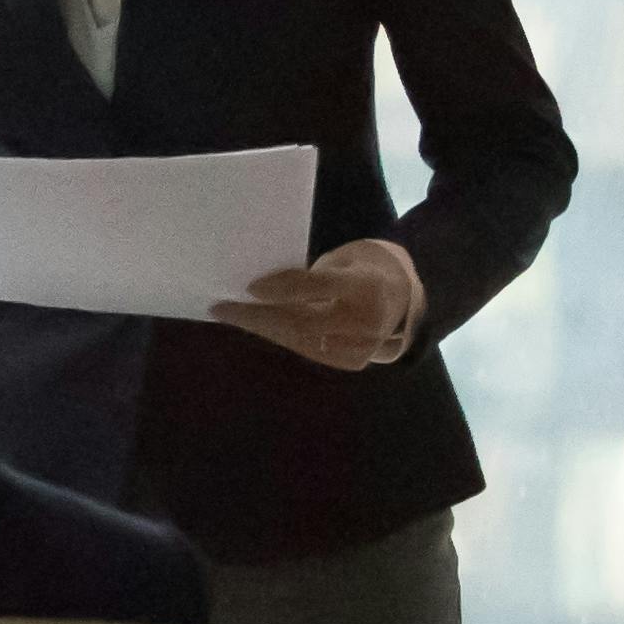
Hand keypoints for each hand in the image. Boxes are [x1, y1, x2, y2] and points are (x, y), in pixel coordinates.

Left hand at [210, 239, 425, 370]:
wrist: (402, 297)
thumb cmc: (361, 270)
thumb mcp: (343, 261)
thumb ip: (311, 276)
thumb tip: (261, 288)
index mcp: (368, 285)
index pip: (318, 286)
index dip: (283, 288)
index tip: (249, 288)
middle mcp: (367, 321)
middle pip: (302, 321)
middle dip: (258, 316)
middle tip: (222, 308)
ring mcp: (361, 347)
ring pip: (300, 340)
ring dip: (262, 329)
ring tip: (231, 315)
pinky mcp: (352, 362)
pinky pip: (306, 349)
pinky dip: (280, 337)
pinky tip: (256, 326)